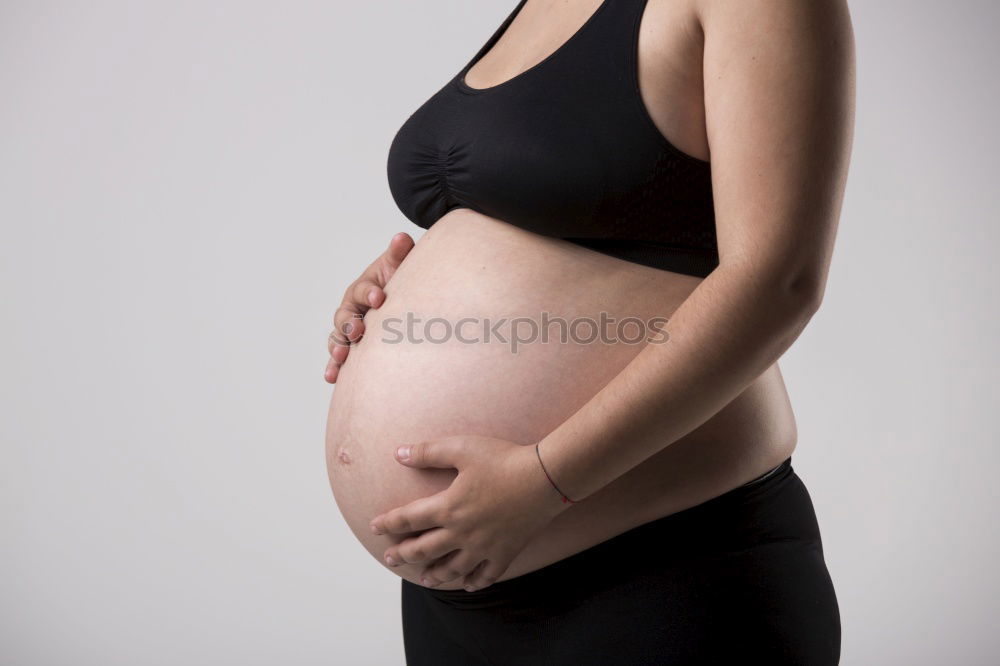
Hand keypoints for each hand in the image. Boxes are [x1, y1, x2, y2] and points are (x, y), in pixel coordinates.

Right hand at [325, 232, 414, 382]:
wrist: (400, 300)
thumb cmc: (399, 282)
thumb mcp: (399, 267)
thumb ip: (399, 254)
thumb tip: (402, 238)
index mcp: (363, 288)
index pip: (363, 289)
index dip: (370, 292)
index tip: (380, 297)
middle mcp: (352, 308)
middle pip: (345, 316)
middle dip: (350, 323)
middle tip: (357, 329)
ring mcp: (350, 329)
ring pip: (338, 338)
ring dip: (338, 346)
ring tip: (342, 355)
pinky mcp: (352, 347)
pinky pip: (340, 357)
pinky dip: (335, 366)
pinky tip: (332, 377)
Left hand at [369, 436, 568, 590]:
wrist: (545, 477)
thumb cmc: (503, 459)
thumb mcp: (462, 448)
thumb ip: (428, 452)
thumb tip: (398, 453)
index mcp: (448, 507)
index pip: (408, 519)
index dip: (388, 524)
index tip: (375, 527)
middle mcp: (462, 533)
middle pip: (424, 550)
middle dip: (403, 555)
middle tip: (390, 559)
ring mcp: (484, 547)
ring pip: (452, 569)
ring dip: (435, 575)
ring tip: (424, 579)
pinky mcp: (506, 552)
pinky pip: (486, 575)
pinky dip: (474, 582)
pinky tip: (467, 585)